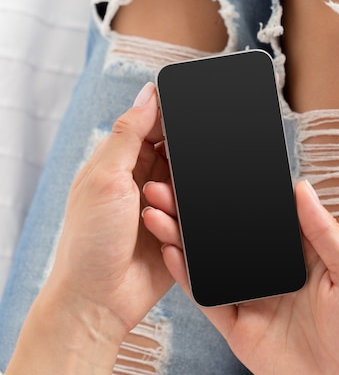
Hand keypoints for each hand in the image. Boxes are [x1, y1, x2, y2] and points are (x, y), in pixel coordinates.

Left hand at [7, 83, 174, 373]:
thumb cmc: (90, 241)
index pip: (152, 126)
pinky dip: (181, 223)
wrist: (100, 299)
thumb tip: (148, 93)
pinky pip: (195, 216)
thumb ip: (128, 134)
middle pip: (177, 155)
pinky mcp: (178, 233)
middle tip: (166, 180)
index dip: (170, 120)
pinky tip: (160, 232)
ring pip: (190, 186)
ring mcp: (162, 208)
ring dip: (177, 199)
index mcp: (120, 163)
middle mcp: (141, 182)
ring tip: (151, 214)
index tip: (189, 116)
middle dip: (181, 162)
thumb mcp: (105, 178)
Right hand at [144, 180, 338, 374]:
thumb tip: (302, 188)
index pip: (262, 218)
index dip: (237, 197)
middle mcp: (273, 272)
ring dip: (185, 238)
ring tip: (159, 213)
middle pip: (229, 238)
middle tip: (170, 189)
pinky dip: (188, 277)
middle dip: (199, 214)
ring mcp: (254, 299)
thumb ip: (324, 231)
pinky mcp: (240, 328)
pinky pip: (210, 300)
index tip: (210, 174)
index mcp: (302, 253)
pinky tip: (172, 252)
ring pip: (212, 264)